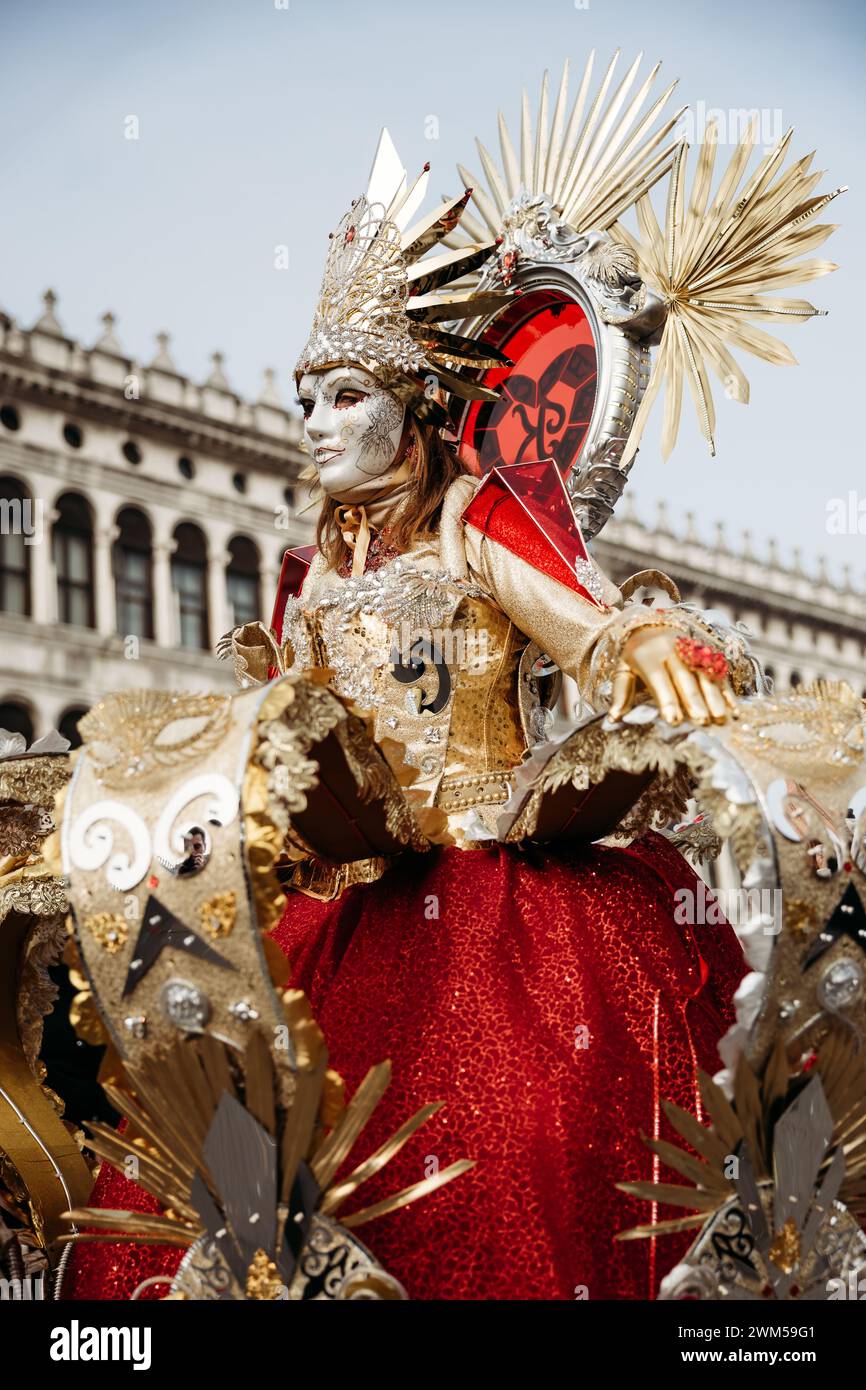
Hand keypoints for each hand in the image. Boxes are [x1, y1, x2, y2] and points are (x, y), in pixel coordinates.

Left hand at [609, 627, 737, 725]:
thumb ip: (621, 694)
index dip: (668, 701)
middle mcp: (672, 650)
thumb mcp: (623, 669)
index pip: (659, 681)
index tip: (675, 721)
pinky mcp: (706, 652)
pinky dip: (726, 691)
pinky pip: (718, 672)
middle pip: (685, 678)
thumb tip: (613, 719)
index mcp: (648, 656)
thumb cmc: (634, 655)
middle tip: (703, 722)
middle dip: (695, 701)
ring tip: (721, 718)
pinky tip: (733, 708)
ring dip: (714, 697)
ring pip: (705, 675)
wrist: (650, 623)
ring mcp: (692, 649)